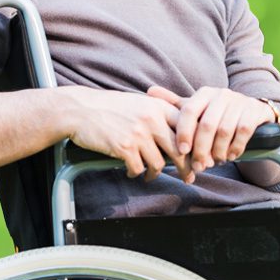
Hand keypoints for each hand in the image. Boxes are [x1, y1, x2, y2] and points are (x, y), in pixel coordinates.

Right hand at [62, 87, 193, 182]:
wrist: (81, 109)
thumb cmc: (111, 106)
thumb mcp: (140, 102)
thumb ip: (160, 114)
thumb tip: (182, 134)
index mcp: (159, 107)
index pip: (188, 129)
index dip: (197, 146)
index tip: (199, 158)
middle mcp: (152, 120)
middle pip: (180, 150)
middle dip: (186, 168)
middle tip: (189, 177)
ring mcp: (138, 134)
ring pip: (159, 164)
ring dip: (155, 173)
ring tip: (150, 175)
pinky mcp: (124, 147)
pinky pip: (138, 169)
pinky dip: (136, 174)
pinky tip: (132, 173)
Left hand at [147, 85, 275, 173]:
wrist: (252, 111)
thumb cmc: (217, 113)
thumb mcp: (198, 109)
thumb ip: (175, 104)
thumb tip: (149, 92)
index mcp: (204, 93)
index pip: (189, 111)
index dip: (184, 132)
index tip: (182, 151)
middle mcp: (221, 94)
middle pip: (207, 125)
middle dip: (201, 149)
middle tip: (198, 166)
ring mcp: (239, 102)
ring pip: (225, 131)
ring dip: (218, 151)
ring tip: (214, 163)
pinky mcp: (253, 111)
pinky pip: (242, 132)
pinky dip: (235, 148)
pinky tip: (230, 156)